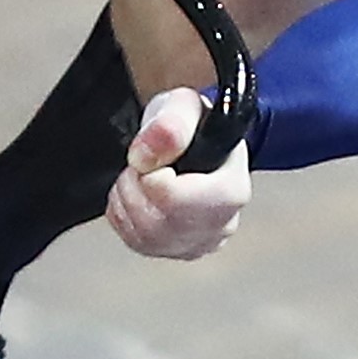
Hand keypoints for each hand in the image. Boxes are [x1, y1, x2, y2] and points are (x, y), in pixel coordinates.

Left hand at [106, 84, 249, 260]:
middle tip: (143, 165)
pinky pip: (137, 243)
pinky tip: (139, 195)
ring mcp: (201, 242)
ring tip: (140, 177)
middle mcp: (222, 223)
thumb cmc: (195, 126)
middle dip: (135, 189)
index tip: (155, 157)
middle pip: (157, 223)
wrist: (196, 140)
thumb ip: (170, 124)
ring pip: (144, 236)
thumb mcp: (184, 106)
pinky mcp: (179, 252)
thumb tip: (146, 156)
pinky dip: (125, 217)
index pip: (175, 200)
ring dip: (127, 201)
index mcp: (232, 190)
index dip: (150, 175)